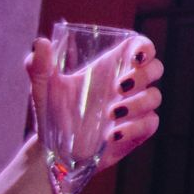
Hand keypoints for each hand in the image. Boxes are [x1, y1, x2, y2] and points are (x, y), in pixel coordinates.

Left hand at [26, 35, 163, 170]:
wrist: (52, 150)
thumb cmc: (52, 113)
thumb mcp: (43, 89)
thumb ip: (38, 66)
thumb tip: (40, 43)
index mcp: (111, 67)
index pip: (140, 47)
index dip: (145, 48)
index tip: (136, 57)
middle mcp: (127, 86)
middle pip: (155, 69)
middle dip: (143, 75)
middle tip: (118, 87)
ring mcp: (134, 109)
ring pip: (155, 96)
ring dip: (137, 103)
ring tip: (110, 113)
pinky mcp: (137, 131)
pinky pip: (150, 124)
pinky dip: (134, 127)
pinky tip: (113, 134)